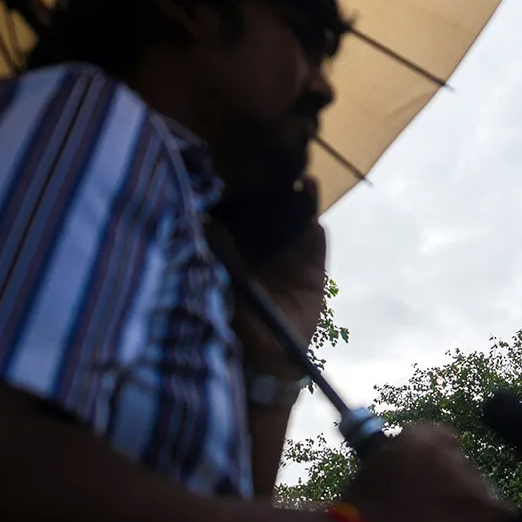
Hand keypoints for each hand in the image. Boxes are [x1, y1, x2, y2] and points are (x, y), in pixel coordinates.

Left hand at [210, 181, 325, 379]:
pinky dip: (311, 211)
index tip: (232, 167)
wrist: (272, 362)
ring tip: (290, 167)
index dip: (236, 192)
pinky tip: (308, 189)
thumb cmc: (239, 329)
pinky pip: (313, 233)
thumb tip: (208, 220)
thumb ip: (219, 258)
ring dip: (291, 192)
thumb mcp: (223, 290)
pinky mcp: (311, 264)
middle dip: (268, 186)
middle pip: (265, 209)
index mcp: (235, 253)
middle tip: (267, 159)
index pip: (235, 214)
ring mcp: (288, 254)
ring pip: (290, 214)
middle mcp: (261, 248)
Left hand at [341, 423, 516, 521]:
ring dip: (439, 468)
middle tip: (427, 508)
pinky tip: (410, 458)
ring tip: (410, 485)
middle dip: (456, 493)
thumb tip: (461, 518)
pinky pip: (435, 434)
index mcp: (489, 518)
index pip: (503, 509)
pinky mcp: (420, 437)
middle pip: (475, 482)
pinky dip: (425, 443)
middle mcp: (476, 484)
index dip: (481, 517)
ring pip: (454, 455)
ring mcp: (448, 457)